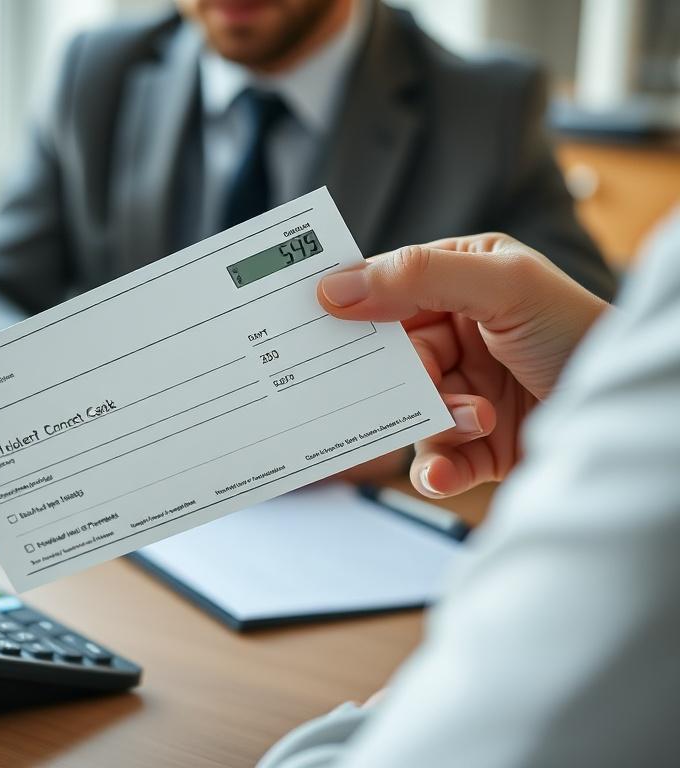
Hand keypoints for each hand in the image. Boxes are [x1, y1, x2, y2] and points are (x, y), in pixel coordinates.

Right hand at [317, 234, 608, 497]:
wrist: (635, 413)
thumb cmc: (580, 332)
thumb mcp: (502, 284)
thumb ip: (418, 277)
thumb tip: (334, 289)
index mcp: (459, 280)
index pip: (386, 288)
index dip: (351, 304)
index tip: (316, 318)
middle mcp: (456, 334)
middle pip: (389, 357)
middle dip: (402, 377)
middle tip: (420, 380)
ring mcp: (463, 391)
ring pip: (406, 411)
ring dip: (437, 421)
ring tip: (480, 417)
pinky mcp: (475, 446)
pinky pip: (430, 459)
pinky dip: (436, 467)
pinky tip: (450, 468)